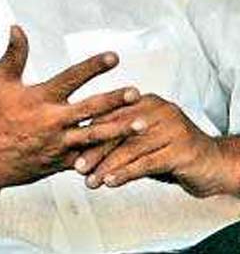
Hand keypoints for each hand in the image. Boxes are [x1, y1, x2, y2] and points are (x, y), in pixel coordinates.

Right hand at [0, 26, 142, 190]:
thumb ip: (14, 54)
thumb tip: (16, 29)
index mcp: (40, 98)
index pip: (71, 78)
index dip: (93, 67)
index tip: (113, 58)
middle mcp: (52, 121)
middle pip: (90, 108)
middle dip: (115, 100)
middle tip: (135, 92)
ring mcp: (59, 144)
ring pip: (95, 136)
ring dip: (120, 129)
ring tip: (142, 124)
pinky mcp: (61, 162)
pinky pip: (88, 160)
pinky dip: (107, 157)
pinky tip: (127, 152)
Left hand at [72, 94, 236, 196]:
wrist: (215, 163)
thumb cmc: (172, 151)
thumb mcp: (143, 141)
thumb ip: (118, 140)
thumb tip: (81, 150)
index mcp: (145, 101)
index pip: (110, 115)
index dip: (89, 133)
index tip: (68, 149)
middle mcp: (159, 109)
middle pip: (118, 131)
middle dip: (95, 151)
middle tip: (77, 168)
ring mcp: (172, 128)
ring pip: (131, 148)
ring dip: (107, 166)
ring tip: (91, 181)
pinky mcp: (182, 149)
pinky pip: (147, 163)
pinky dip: (126, 173)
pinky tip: (111, 182)